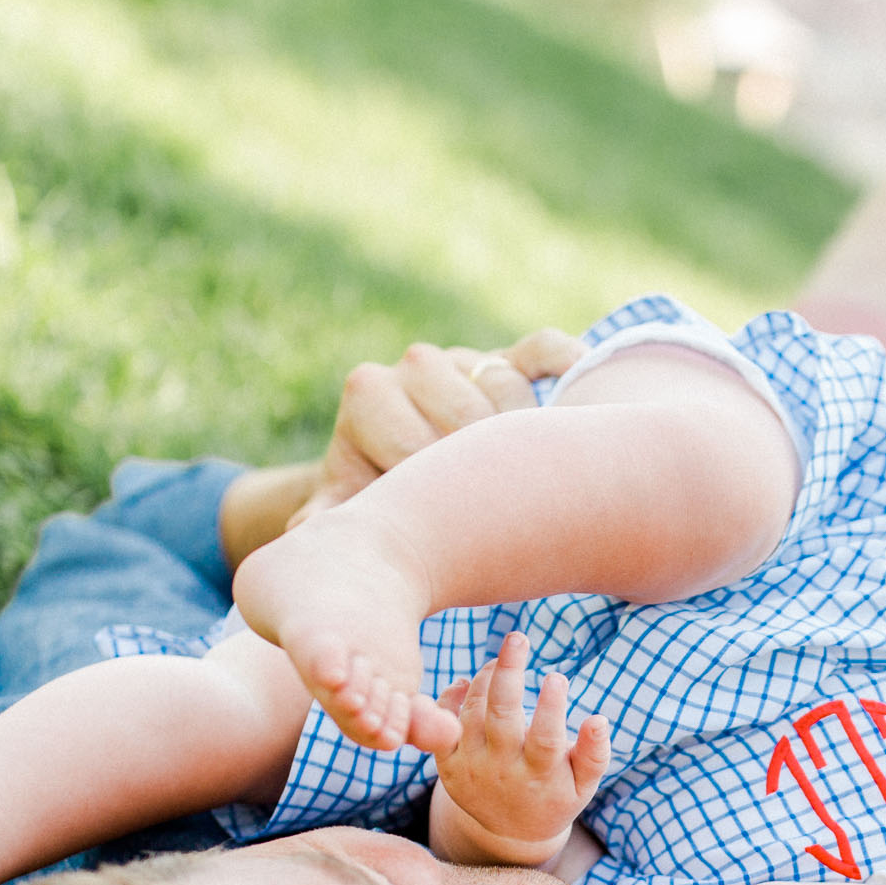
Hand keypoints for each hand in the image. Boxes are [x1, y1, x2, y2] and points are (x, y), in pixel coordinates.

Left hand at [217, 331, 585, 566]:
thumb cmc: (373, 496)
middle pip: (466, 414)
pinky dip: (561, 359)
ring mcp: (463, 358)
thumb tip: (305, 537)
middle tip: (490, 510)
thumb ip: (326, 520)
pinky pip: (540, 347)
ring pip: (508, 389)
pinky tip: (579, 376)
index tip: (443, 526)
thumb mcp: (345, 509)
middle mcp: (413, 365)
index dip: (433, 494)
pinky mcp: (508, 356)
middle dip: (480, 468)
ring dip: (522, 434)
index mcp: (367, 392)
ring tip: (519, 480)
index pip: (413, 442)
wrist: (394, 463)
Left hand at [425, 632, 611, 867]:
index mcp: (538, 776)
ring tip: (505, 655)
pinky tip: (468, 680)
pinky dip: (451, 698)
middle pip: (501, 716)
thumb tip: (599, 720)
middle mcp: (500, 771)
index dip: (551, 707)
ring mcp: (470, 767)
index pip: (544, 739)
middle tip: (519, 637)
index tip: (558, 677)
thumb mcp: (583, 786)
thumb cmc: (555, 796)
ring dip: (486, 678)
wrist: (510, 833)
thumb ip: (594, 754)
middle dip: (509, 673)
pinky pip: (443, 725)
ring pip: (472, 713)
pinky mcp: (447, 764)